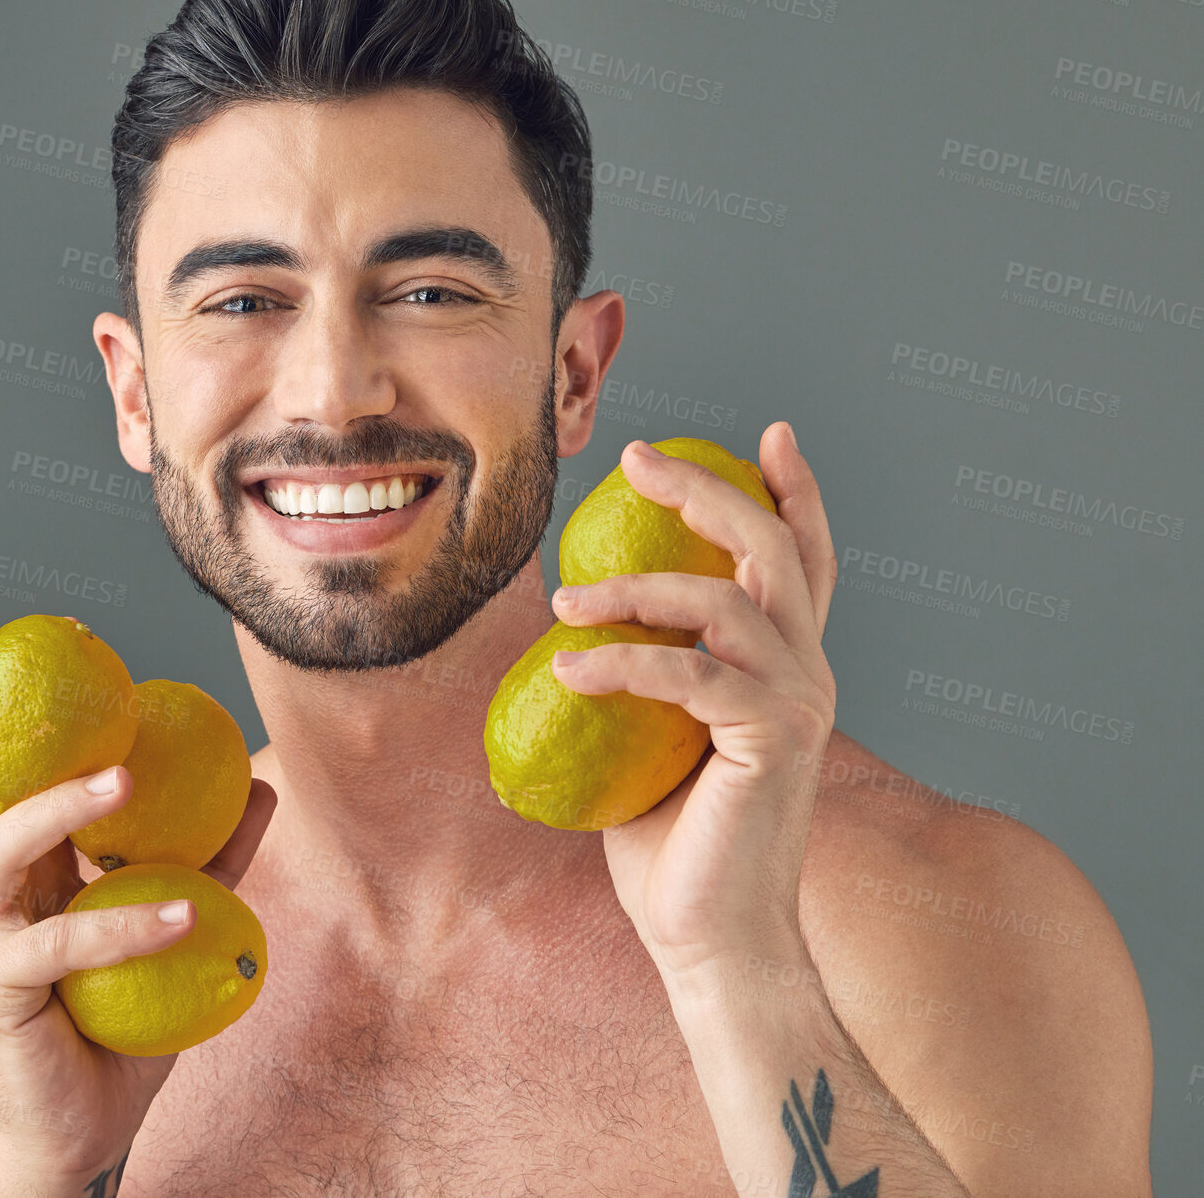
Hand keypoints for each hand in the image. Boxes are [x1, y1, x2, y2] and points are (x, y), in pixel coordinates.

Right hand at [0, 627, 277, 1174]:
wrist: (88, 1125)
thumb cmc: (123, 1020)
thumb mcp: (176, 918)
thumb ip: (212, 855)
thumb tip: (260, 782)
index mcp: (20, 871)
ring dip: (58, 806)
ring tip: (121, 778)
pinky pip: (65, 940)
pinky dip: (127, 922)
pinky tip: (184, 915)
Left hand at [549, 423, 837, 978]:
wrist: (709, 935)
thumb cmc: (674, 841)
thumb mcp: (658, 734)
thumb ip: (651, 674)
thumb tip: (573, 621)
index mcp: (787, 666)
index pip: (807, 560)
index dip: (797, 493)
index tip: (767, 435)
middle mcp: (809, 672)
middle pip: (773, 547)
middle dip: (706, 488)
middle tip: (636, 457)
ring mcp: (799, 703)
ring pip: (724, 599)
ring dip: (633, 587)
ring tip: (560, 602)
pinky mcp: (771, 738)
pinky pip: (686, 672)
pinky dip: (619, 660)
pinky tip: (565, 666)